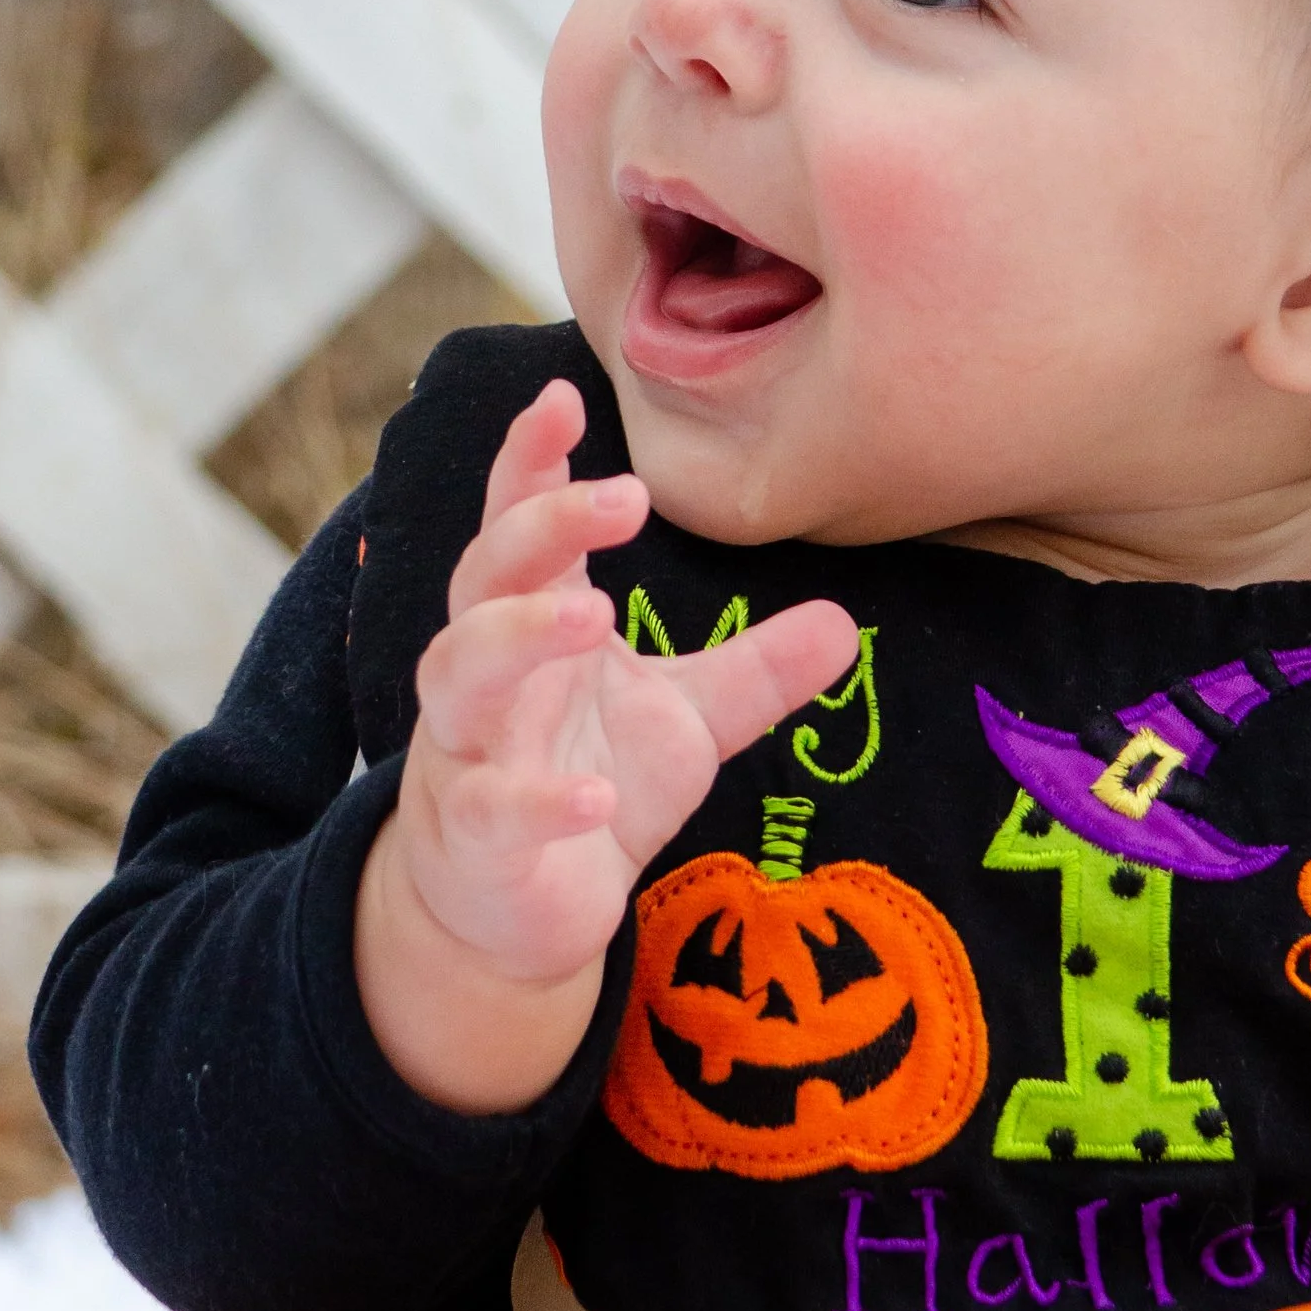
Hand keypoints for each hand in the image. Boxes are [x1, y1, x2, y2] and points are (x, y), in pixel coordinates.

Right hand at [356, 379, 857, 1109]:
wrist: (518, 913)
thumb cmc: (589, 784)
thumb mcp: (687, 723)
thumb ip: (754, 670)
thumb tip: (848, 623)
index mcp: (535, 622)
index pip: (518, 521)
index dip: (530, 460)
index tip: (561, 397)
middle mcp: (486, 672)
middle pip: (486, 577)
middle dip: (540, 528)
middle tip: (623, 498)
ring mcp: (468, 750)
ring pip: (463, 673)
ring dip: (520, 636)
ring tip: (593, 614)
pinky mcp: (473, 836)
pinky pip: (492, 807)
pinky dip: (537, 800)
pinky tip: (592, 799)